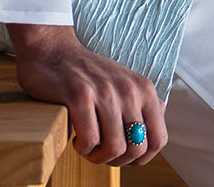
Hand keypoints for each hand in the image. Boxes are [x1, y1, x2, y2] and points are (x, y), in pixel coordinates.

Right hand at [7, 23, 166, 166]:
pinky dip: (82, 148)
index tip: (125, 156)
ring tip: (89, 147)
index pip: (158, 139)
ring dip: (98, 157)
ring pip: (114, 148)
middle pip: (137, 149)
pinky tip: (76, 138)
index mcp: (144, 89)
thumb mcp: (125, 82)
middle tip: (102, 153)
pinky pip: (90, 141)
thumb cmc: (89, 74)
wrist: (54, 51)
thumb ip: (144, 103)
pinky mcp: (80, 96)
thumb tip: (159, 125)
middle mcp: (129, 89)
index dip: (142, 158)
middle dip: (119, 161)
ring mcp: (105, 92)